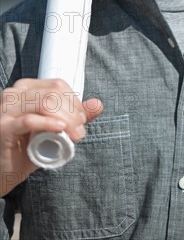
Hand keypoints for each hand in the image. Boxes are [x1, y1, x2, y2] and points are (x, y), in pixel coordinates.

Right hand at [0, 78, 102, 195]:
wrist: (1, 173)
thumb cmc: (25, 149)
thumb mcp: (53, 130)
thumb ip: (74, 116)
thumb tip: (98, 104)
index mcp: (25, 89)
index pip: (57, 85)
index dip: (75, 102)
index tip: (82, 120)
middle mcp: (14, 94)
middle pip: (53, 94)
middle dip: (73, 112)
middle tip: (80, 131)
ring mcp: (6, 110)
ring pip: (45, 103)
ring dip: (66, 119)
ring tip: (74, 134)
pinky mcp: (3, 128)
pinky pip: (29, 120)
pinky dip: (49, 124)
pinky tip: (60, 129)